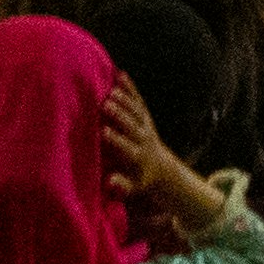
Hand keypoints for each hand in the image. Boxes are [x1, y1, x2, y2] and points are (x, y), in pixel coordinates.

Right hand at [98, 77, 228, 237]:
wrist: (160, 167)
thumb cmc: (139, 179)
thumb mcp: (133, 189)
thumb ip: (122, 187)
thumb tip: (109, 182)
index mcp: (138, 158)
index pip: (127, 147)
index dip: (116, 140)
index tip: (103, 132)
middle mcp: (143, 139)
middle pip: (132, 126)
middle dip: (120, 116)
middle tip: (106, 106)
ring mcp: (145, 125)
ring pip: (136, 110)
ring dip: (124, 100)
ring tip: (111, 91)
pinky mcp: (144, 115)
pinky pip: (138, 99)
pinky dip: (130, 87)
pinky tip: (120, 74)